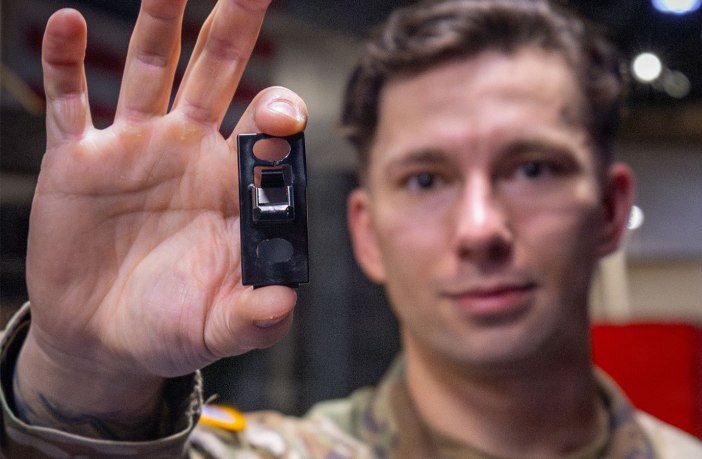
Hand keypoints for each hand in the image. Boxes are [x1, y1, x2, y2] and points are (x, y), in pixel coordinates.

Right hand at [15, 0, 305, 436]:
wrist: (104, 339)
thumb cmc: (170, 327)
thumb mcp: (219, 327)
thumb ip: (255, 315)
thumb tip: (283, 302)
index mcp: (230, 183)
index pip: (263, 128)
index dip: (277, 113)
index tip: (279, 118)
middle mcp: (188, 151)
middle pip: (217, 72)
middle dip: (235, 26)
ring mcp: (133, 147)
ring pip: (149, 67)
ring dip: (157, 20)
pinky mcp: (79, 159)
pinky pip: (71, 101)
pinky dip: (63, 62)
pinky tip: (63, 23)